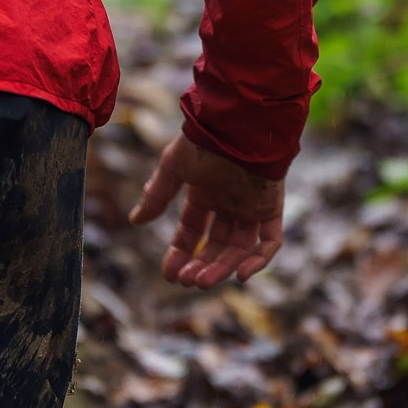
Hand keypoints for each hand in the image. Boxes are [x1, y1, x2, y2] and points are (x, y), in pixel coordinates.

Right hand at [129, 129, 285, 288]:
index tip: (169, 274)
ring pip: (239, 247)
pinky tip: (240, 275)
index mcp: (205, 193)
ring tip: (203, 281)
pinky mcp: (271, 207)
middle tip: (187, 281)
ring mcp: (251, 207)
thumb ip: (157, 195)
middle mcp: (228, 203)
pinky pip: (270, 241)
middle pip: (216, 244)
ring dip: (223, 267)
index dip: (181, 252)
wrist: (238, 126)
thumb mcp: (173, 168)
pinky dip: (258, 260)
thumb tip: (136, 220)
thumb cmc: (204, 142)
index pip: (192, 230)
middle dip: (201, 264)